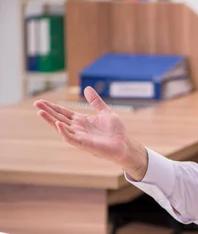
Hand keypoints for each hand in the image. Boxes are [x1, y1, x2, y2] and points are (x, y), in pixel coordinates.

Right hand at [33, 86, 147, 180]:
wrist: (124, 145)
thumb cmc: (116, 131)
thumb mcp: (106, 112)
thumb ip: (96, 101)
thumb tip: (87, 88)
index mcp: (81, 120)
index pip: (63, 112)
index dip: (53, 107)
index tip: (41, 101)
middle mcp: (78, 128)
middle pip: (59, 118)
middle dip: (48, 111)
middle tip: (36, 104)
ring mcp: (80, 136)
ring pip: (62, 128)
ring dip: (51, 121)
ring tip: (40, 112)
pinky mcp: (85, 144)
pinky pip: (72, 138)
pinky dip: (64, 132)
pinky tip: (59, 124)